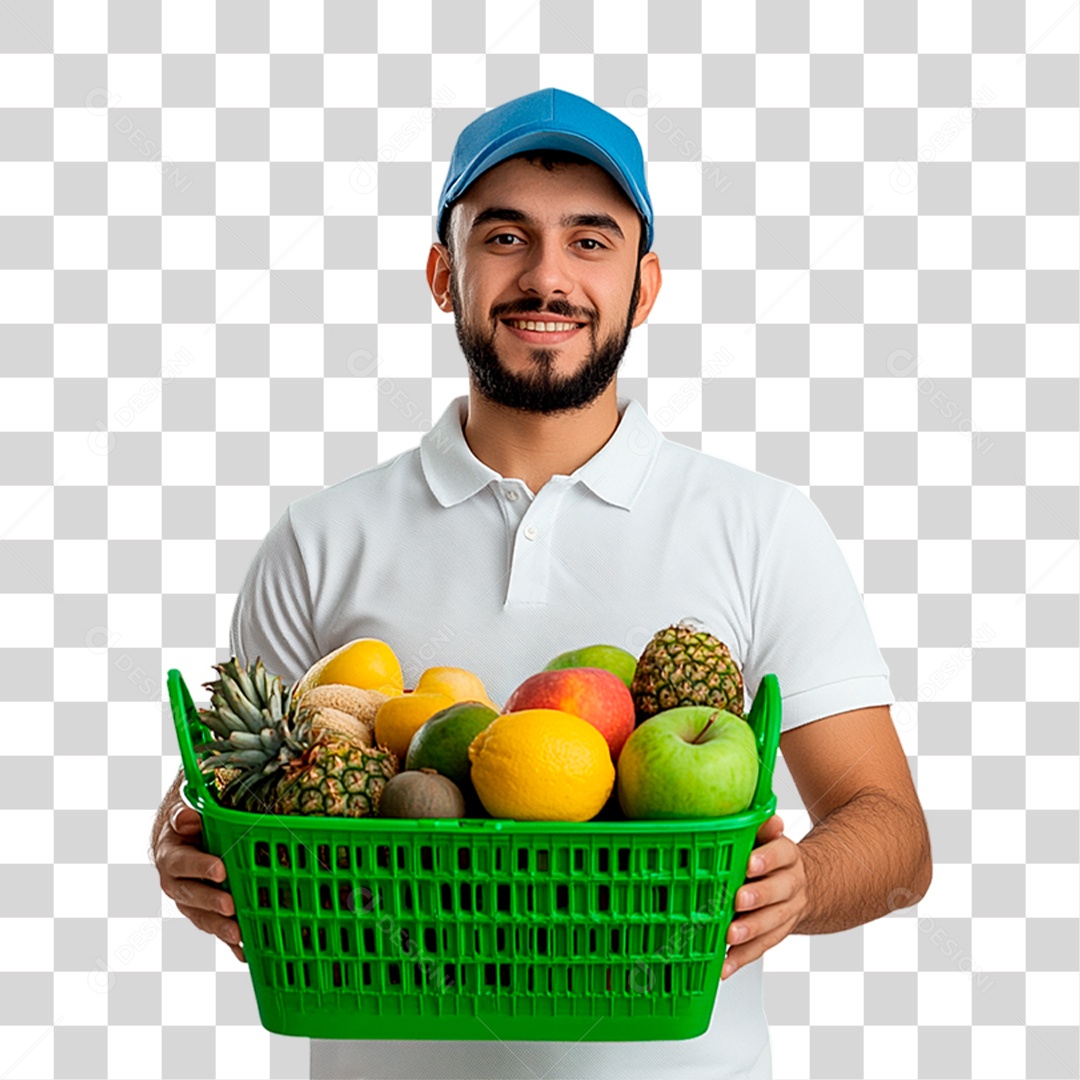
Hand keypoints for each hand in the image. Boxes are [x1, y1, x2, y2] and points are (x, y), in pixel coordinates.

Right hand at [154, 802, 245, 963]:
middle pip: (191, 896)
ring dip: (220, 927)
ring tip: (239, 934)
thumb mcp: (184, 811)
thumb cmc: (189, 821)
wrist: (185, 836)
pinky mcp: (205, 913)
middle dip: (211, 902)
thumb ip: (183, 815)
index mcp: (171, 856)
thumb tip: (188, 818)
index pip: (181, 863)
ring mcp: (190, 902)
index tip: (221, 870)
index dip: (199, 867)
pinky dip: (230, 943)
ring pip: (202, 917)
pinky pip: (216, 929)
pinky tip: (247, 952)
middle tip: (231, 906)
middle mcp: (176, 884)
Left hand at [721, 814, 806, 980]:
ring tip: (729, 936)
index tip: (748, 863)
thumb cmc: (767, 855)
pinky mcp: (778, 933)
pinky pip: (762, 947)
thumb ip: (760, 828)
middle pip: (779, 891)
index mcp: (788, 855)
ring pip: (773, 923)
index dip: (766, 859)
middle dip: (758, 897)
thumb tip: (767, 817)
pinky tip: (724, 965)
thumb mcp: (764, 836)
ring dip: (751, 932)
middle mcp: (792, 884)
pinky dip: (742, 958)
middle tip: (737, 901)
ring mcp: (788, 911)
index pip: (782, 854)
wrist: (797, 884)